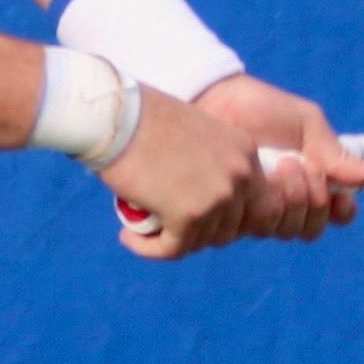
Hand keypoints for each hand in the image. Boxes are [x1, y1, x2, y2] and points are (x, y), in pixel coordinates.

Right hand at [101, 92, 271, 256]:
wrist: (116, 114)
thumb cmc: (143, 116)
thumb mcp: (193, 132)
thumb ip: (208, 160)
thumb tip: (199, 191)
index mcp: (244, 151)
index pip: (247, 202)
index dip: (217, 214)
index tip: (187, 214)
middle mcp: (240, 175)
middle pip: (228, 227)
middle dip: (197, 232)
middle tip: (166, 226)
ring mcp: (218, 197)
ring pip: (199, 241)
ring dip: (171, 241)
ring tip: (143, 230)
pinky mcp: (188, 216)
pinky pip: (171, 249)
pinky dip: (148, 249)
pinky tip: (129, 237)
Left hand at [195, 75, 363, 237]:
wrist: (215, 101)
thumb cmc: (262, 109)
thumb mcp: (307, 125)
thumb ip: (338, 154)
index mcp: (312, 182)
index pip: (335, 215)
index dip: (340, 211)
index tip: (339, 195)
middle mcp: (287, 201)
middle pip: (311, 229)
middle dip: (313, 200)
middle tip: (303, 165)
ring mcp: (259, 209)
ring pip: (285, 230)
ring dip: (290, 200)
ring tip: (280, 165)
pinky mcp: (231, 213)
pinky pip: (254, 226)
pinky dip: (262, 205)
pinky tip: (259, 181)